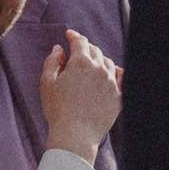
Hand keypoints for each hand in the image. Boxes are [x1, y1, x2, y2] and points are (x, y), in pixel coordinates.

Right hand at [39, 28, 123, 163]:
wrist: (75, 134)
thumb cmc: (57, 109)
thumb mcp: (46, 83)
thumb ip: (51, 61)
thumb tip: (58, 48)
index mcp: (81, 62)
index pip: (80, 41)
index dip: (73, 36)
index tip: (69, 35)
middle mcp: (99, 69)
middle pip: (94, 50)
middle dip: (85, 48)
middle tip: (78, 50)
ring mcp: (111, 82)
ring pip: (107, 62)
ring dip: (99, 60)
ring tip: (91, 64)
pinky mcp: (119, 96)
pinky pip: (121, 77)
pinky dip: (116, 72)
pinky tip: (111, 72)